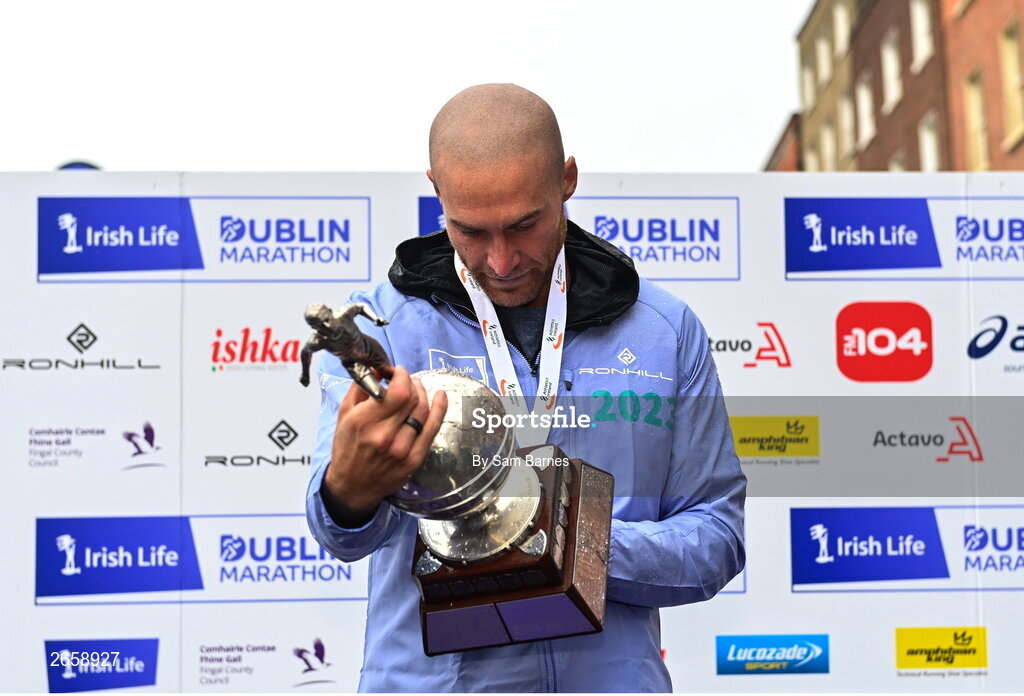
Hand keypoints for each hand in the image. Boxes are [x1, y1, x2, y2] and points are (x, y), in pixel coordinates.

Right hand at [321, 366, 447, 526]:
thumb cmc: (347, 448)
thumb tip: (379, 369)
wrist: (353, 485)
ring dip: (423, 394)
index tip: (398, 372)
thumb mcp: (344, 414)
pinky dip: (439, 409)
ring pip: (423, 411)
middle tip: (407, 380)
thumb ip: (361, 388)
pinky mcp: (414, 459)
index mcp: (364, 422)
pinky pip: (432, 429)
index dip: (402, 376)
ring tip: (417, 388)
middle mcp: (385, 436)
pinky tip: (441, 397)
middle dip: (412, 383)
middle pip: (412, 399)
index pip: (397, 392)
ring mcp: (402, 449)